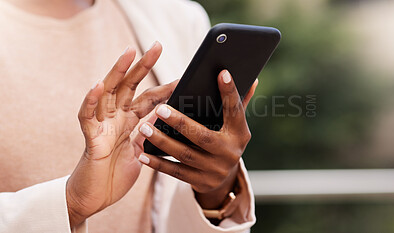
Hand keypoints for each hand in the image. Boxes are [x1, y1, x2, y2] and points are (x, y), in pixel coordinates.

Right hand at [66, 42, 176, 226]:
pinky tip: (98, 85)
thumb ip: (149, 134)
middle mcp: (116, 119)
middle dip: (142, 66)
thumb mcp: (140, 152)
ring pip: (108, 93)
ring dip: (117, 72)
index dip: (164, 88)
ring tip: (129, 53)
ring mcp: (102, 126)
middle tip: (158, 46)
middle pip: (129, 87)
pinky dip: (91, 101)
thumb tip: (165, 119)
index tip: (183, 79)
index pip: (148, 99)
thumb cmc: (115, 176)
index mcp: (129, 123)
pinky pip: (87, 116)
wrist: (95, 199)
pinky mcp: (90, 138)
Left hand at [137, 70, 257, 208]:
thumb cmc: (225, 140)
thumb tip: (252, 78)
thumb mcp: (235, 124)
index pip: (236, 110)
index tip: (221, 73)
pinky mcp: (201, 182)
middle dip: (180, 123)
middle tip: (160, 108)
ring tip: (145, 127)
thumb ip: (238, 102)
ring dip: (163, 142)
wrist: (224, 179)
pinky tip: (143, 154)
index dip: (230, 93)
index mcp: (240, 134)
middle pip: (202, 136)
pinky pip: (176, 172)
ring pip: (185, 155)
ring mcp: (216, 170)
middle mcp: (231, 153)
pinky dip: (158, 163)